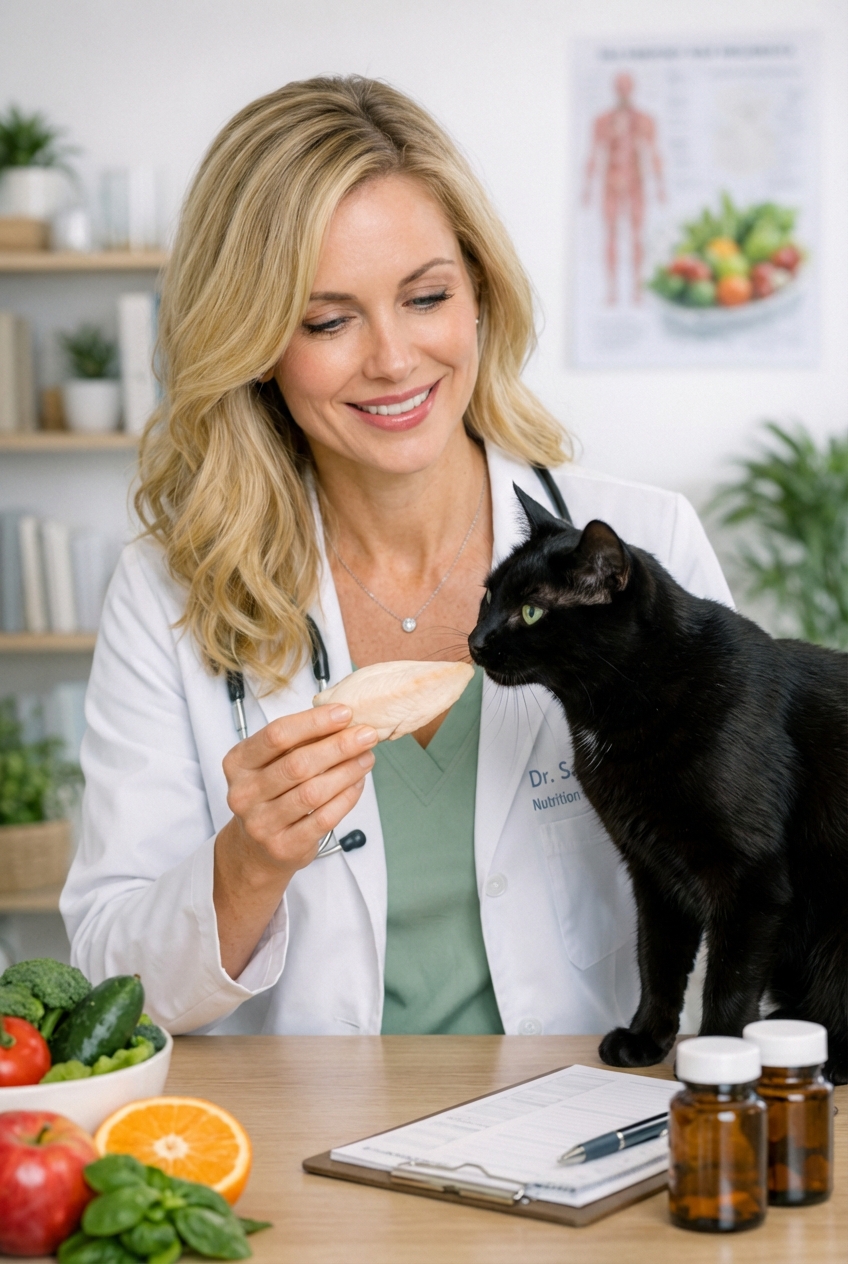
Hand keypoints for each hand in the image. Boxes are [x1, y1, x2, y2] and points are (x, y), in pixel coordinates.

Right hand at [220, 704, 377, 879]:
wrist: (256, 849)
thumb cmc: (270, 795)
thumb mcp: (271, 763)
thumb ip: (299, 742)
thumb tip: (343, 720)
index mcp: (238, 763)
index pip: (277, 735)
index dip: (313, 722)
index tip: (344, 713)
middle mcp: (244, 793)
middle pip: (297, 764)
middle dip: (338, 746)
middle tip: (367, 734)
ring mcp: (261, 823)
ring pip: (313, 792)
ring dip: (347, 771)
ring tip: (367, 757)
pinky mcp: (284, 846)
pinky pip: (324, 818)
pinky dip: (346, 798)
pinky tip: (357, 783)